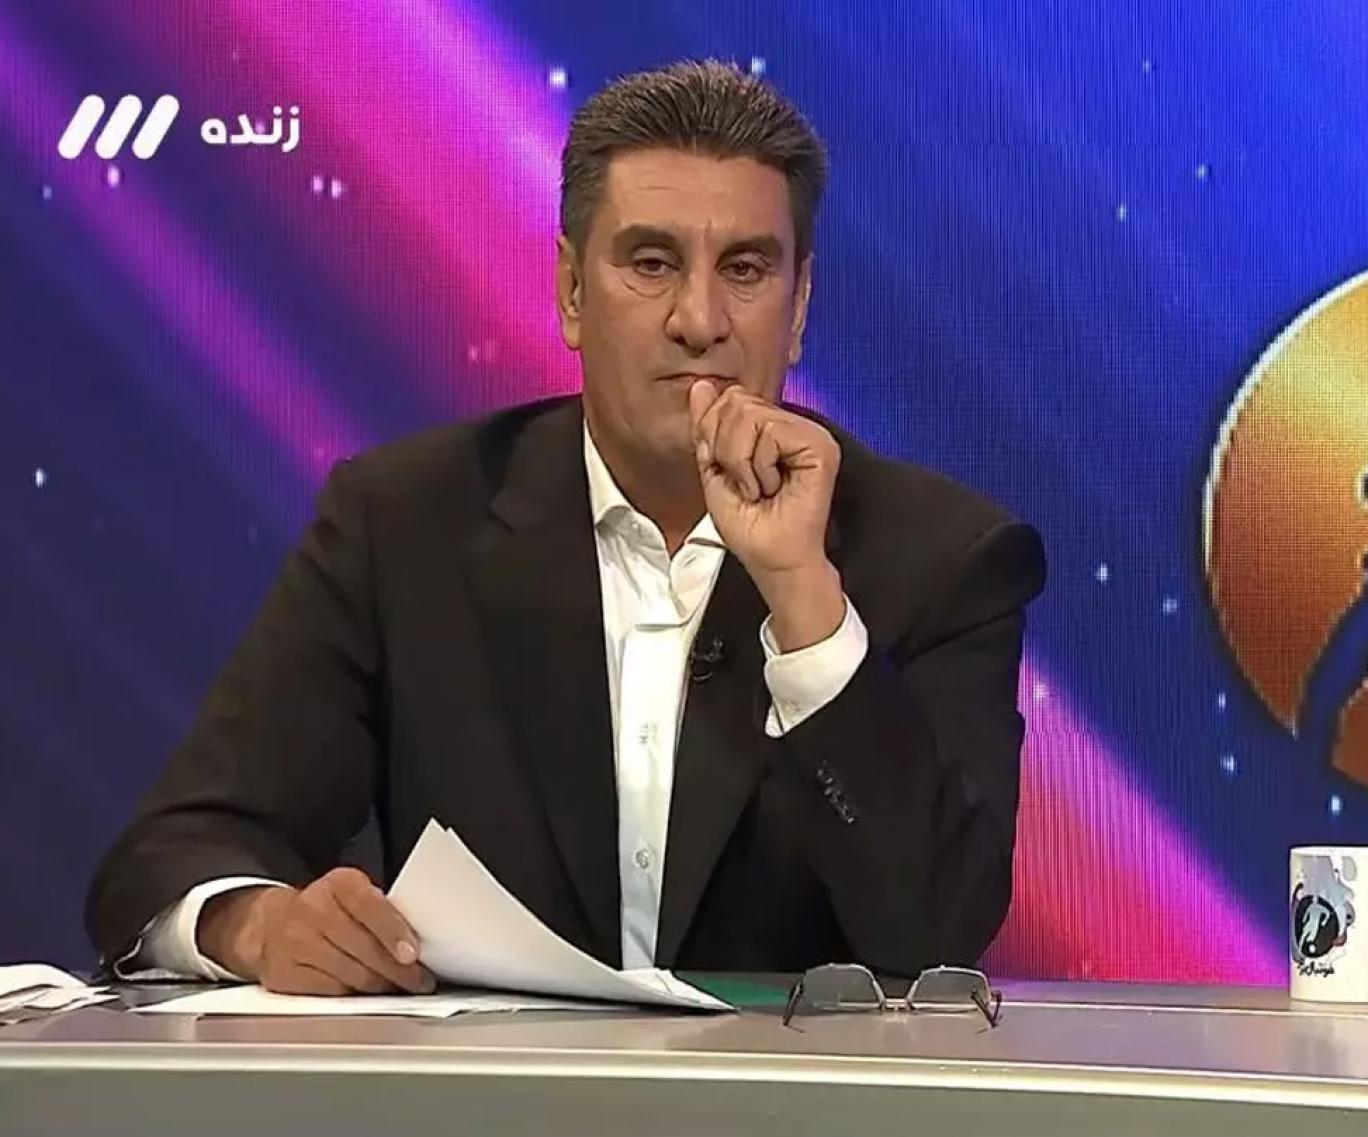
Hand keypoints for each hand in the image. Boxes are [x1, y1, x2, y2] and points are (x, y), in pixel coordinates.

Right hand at [198, 868, 435, 994]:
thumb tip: (421, 940)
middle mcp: (313, 909)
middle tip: (420, 980)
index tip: (412, 954)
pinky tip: (368, 993)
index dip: (393, 932)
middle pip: (364, 948)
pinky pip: (332, 992)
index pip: (370, 906)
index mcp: (338, 884)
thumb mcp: (354, 895)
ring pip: (352, 975)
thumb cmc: (327, 910)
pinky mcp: (284, 974)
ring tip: (400, 987)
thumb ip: (381, 910)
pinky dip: (355, 996)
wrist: (271, 926)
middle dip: (398, 970)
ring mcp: (295, 943)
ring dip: (382, 986)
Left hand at [688, 380, 845, 649]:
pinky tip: (772, 487)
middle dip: (724, 448)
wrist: (772, 560)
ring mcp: (810, 433)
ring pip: (749, 414)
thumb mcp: (715, 469)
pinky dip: (758, 466)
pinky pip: (769, 432)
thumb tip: (701, 385)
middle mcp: (793, 425)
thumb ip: (708, 426)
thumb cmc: (750, 526)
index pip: (729, 399)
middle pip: (736, 401)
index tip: (724, 471)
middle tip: (743, 482)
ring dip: (740, 462)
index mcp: (770, 428)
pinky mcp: (820, 446)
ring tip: (758, 488)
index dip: (712, 433)